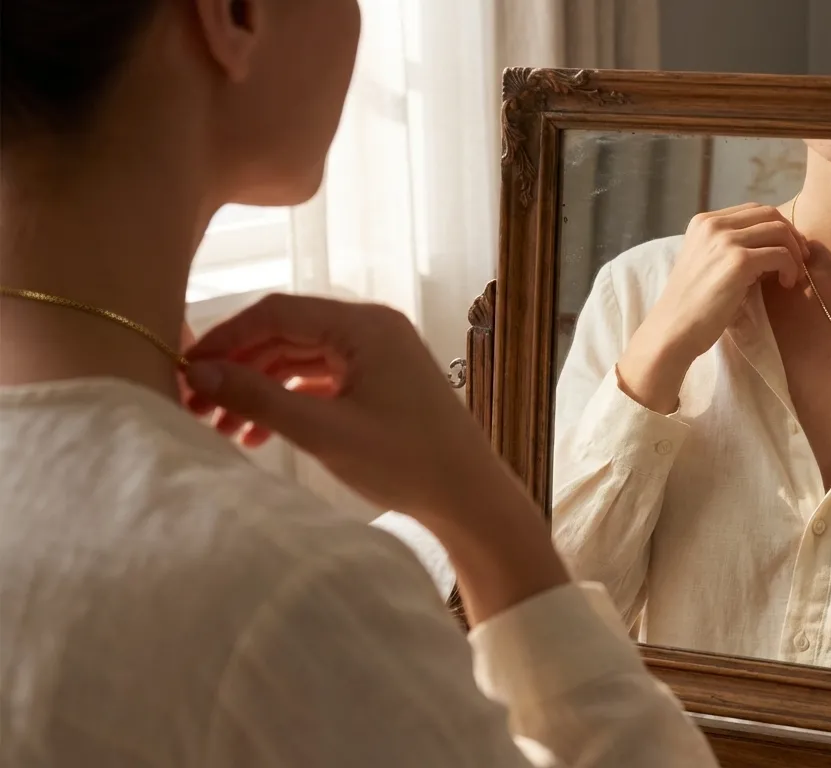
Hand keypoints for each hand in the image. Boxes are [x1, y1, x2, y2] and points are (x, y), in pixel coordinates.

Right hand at [182, 294, 511, 522]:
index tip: (186, 370)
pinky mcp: (381, 382)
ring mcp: (379, 355)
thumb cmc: (406, 462)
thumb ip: (259, 398)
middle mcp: (373, 328)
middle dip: (238, 367)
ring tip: (219, 428)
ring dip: (259, 389)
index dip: (226, 338)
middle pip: (286, 334)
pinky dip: (289, 401)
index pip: (277, 312)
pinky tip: (257, 435)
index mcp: (365, 325)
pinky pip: (321, 380)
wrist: (469, 496)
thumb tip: (199, 373)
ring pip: (300, 360)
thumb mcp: (324, 432)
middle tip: (194, 404)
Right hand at [619, 202, 808, 412]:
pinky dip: (791, 268)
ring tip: (792, 276)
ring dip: (794, 252)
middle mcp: (713, 225)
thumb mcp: (709, 264)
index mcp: (704, 222)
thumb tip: (776, 246)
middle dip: (791, 235)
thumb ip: (733, 248)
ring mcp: (725, 241)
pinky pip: (780, 254)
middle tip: (800, 259)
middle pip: (770, 214)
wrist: (674, 330)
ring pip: (779, 231)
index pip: (753, 210)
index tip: (788, 249)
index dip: (777, 227)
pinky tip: (786, 284)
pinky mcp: (738, 261)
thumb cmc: (693, 306)